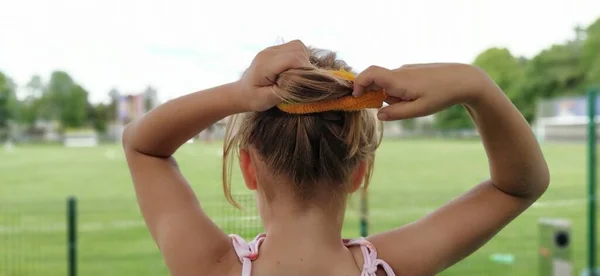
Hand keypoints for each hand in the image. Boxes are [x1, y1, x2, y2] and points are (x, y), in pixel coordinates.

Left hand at [236, 40, 312, 111]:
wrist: (242, 92)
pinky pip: (295, 48)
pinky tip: (295, 70)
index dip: (305, 70)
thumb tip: (306, 81)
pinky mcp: (276, 50)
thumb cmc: (254, 99)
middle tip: (303, 81)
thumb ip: (287, 89)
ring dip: (304, 60)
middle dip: (306, 66)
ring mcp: (272, 49)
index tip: (307, 84)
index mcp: (265, 64)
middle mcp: (269, 52)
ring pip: (299, 46)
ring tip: (299, 75)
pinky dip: (301, 58)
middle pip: (298, 50)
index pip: (294, 58)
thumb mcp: (269, 99)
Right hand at [352, 63, 492, 120]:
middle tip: (393, 108)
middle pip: (376, 81)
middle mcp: (399, 72)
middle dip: (378, 96)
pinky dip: (400, 91)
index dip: (358, 83)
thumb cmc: (442, 95)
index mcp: (398, 80)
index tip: (356, 97)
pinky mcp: (413, 70)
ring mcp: (406, 69)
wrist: (464, 79)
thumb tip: (378, 114)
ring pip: (389, 83)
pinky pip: (398, 81)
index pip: (369, 74)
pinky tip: (418, 97)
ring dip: (392, 96)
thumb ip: (396, 113)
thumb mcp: (419, 110)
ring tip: (413, 103)